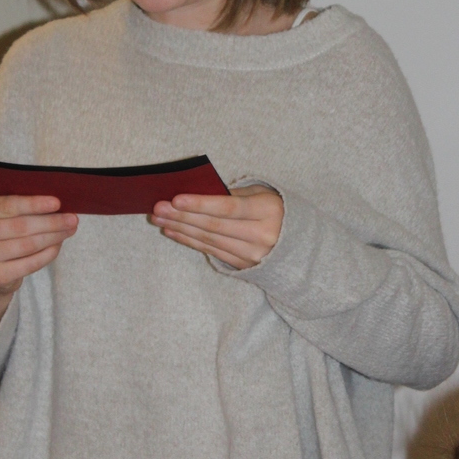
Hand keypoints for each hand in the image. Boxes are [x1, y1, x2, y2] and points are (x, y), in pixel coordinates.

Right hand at [0, 193, 77, 341]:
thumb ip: (21, 204)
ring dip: (53, 237)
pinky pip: (29, 264)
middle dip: (51, 222)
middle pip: (20, 226)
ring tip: (69, 230)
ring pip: (27, 245)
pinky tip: (57, 246)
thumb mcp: (2, 211)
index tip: (57, 203)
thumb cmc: (2, 229)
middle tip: (72, 219)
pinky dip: (47, 254)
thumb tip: (58, 203)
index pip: (8, 205)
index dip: (34, 204)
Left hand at [149, 185, 283, 269]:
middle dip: (183, 216)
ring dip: (181, 228)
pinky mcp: (243, 265)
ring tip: (159, 218)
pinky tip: (173, 231)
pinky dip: (190, 241)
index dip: (201, 204)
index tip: (176, 199)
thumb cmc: (276, 210)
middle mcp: (261, 235)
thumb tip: (199, 192)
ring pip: (209, 240)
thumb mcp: (263, 194)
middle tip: (158, 208)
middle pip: (214, 225)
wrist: (300, 245)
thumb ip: (235, 193)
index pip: (228, 208)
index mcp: (268, 211)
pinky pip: (211, 251)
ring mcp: (252, 254)